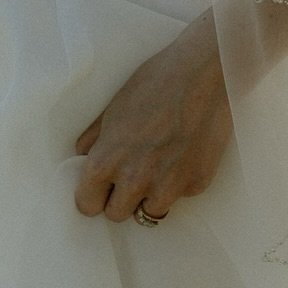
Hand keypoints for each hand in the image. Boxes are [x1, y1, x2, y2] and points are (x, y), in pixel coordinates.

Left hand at [73, 13, 232, 221]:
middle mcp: (134, 180)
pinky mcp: (196, 184)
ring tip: (160, 166)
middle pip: (117, 214)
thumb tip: (84, 155)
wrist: (204, 73)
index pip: (87, 205)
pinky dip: (179, 182)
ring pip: (150, 212)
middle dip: (121, 198)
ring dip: (151, 195)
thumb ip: (96, 137)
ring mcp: (168, 186)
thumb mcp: (115, 106)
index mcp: (107, 161)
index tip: (101, 189)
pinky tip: (185, 153)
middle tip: (132, 175)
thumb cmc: (156, 81)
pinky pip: (180, 195)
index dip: (93, 196)